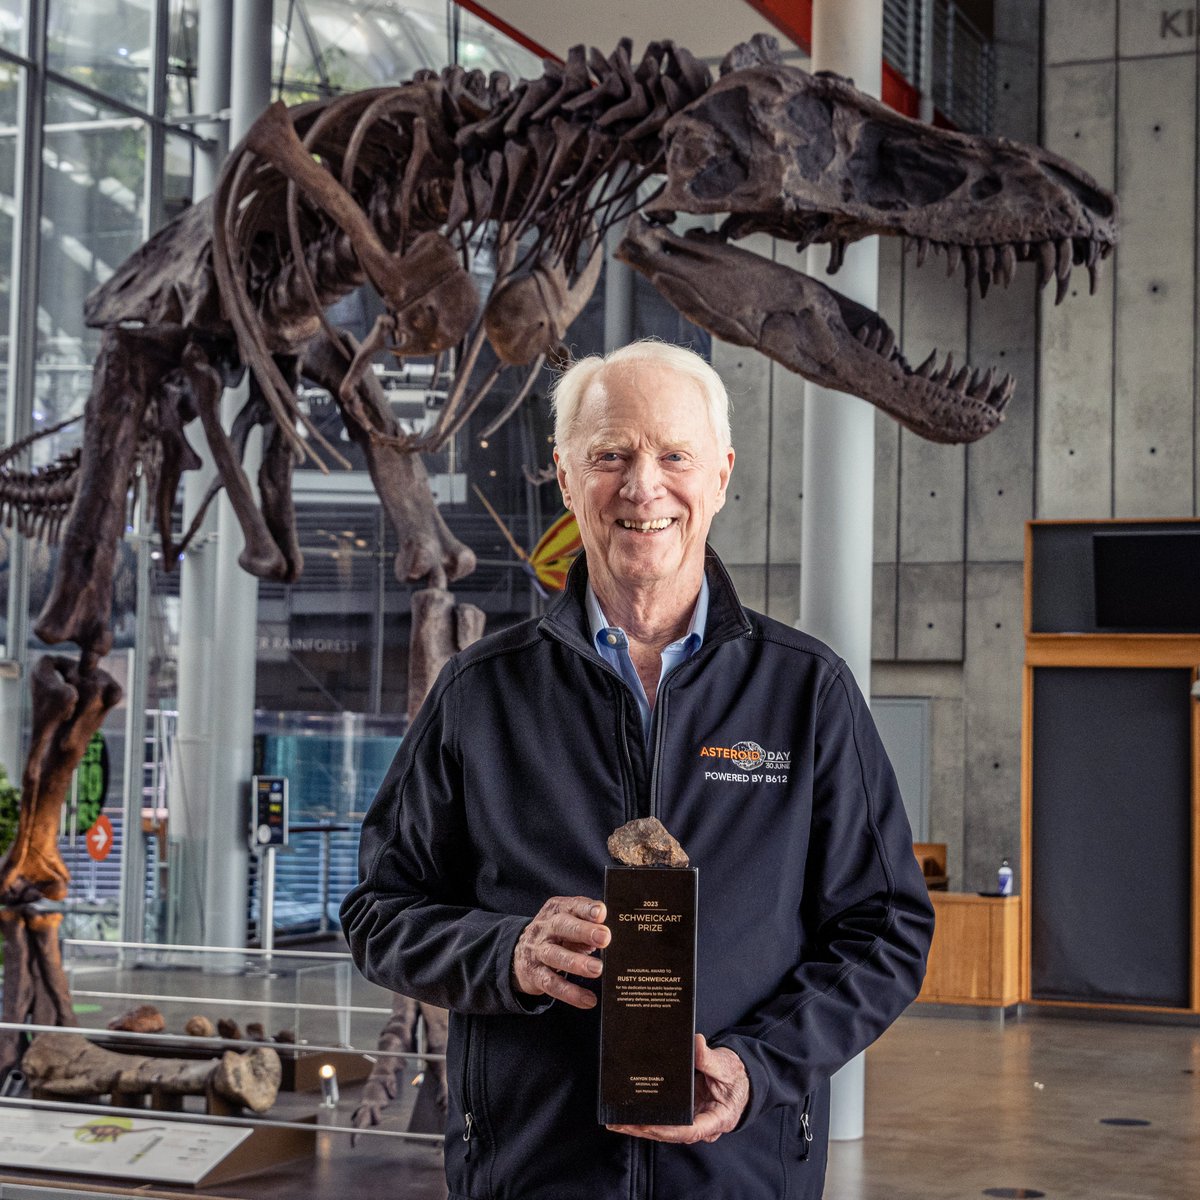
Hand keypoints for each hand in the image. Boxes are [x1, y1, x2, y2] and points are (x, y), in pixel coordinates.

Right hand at [513, 895, 609, 1009]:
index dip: (586, 908)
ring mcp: (537, 951)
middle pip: (562, 926)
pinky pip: (552, 984)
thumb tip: (609, 935)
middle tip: (605, 938)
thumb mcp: (568, 922)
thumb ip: (587, 923)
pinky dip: (571, 993)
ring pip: (555, 955)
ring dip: (577, 962)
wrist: (519, 954)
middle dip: (583, 931)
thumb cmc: (556, 935)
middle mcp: (544, 928)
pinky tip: (588, 1000)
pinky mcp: (535, 974)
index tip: (601, 913)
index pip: (572, 905)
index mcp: (556, 910)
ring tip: (597, 969)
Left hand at [608, 1035, 748, 1144]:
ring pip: (664, 1130)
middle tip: (620, 1123)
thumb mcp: (727, 1065)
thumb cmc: (737, 1075)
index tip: (648, 1124)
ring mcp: (692, 1121)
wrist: (742, 1080)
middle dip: (645, 1130)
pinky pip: (665, 1120)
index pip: (690, 1131)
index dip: (667, 1129)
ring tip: (616, 1122)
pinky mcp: (685, 1114)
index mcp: (717, 1119)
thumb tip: (696, 1044)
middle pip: (671, 1134)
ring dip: (641, 1128)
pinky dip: (647, 1119)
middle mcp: (702, 1125)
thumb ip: (710, 1058)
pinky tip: (629, 1114)